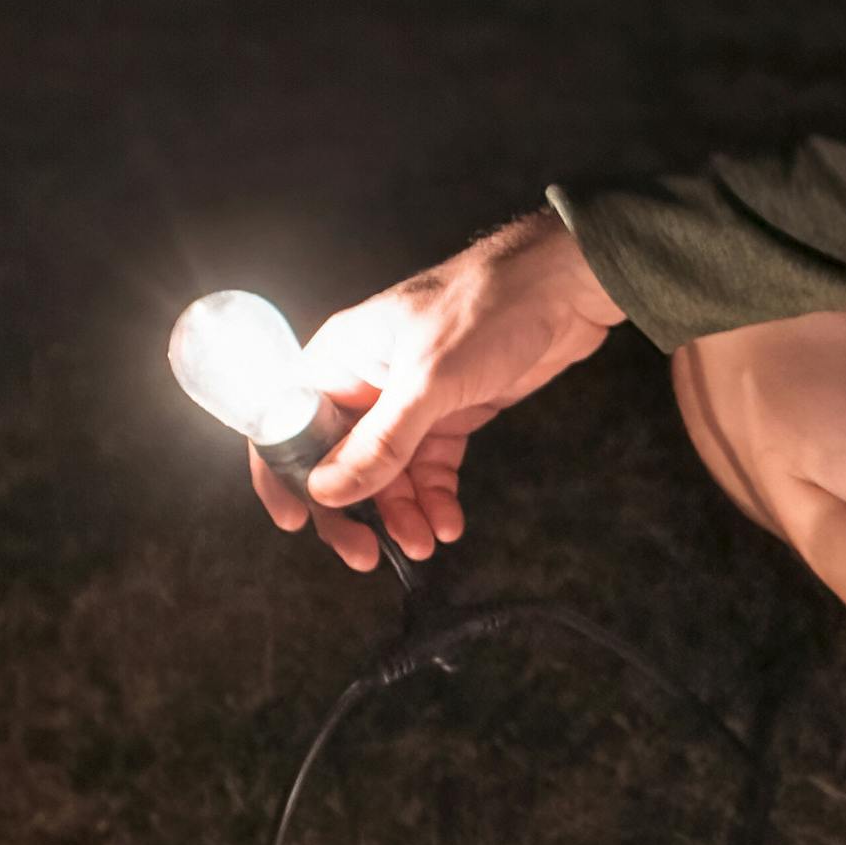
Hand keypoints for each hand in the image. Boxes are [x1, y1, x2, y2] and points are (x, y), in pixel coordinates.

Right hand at [253, 214, 628, 570]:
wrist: (562, 289)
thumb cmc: (486, 308)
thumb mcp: (426, 383)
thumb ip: (378, 443)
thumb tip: (326, 492)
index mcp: (338, 359)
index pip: (287, 424)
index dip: (283, 475)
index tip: (296, 522)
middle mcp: (365, 382)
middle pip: (338, 461)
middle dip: (352, 511)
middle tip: (366, 555)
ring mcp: (407, 401)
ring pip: (387, 474)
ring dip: (401, 514)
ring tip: (425, 543)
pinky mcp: (448, 414)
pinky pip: (428, 469)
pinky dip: (434, 500)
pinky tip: (447, 523)